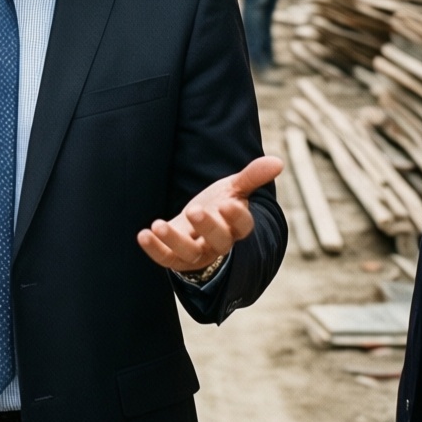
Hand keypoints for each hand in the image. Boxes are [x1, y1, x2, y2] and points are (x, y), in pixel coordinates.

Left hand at [137, 156, 282, 274]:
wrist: (198, 224)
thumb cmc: (219, 204)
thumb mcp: (234, 188)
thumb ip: (252, 176)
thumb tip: (278, 161)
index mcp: (237, 226)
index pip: (242, 225)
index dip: (236, 217)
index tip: (227, 203)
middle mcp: (220, 244)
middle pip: (219, 241)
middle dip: (207, 227)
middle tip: (194, 210)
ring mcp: (199, 253)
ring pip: (190, 253)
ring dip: (174, 240)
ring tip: (158, 224)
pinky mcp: (177, 259)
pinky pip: (167, 259)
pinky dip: (154, 250)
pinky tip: (143, 234)